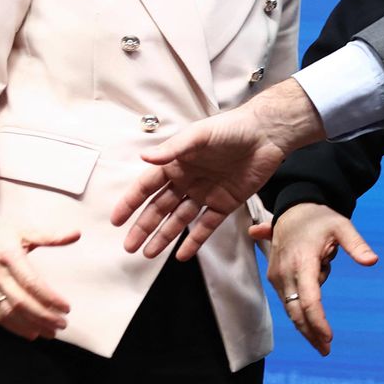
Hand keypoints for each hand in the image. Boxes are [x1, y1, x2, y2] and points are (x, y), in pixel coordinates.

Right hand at [0, 215, 78, 340]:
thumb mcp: (25, 229)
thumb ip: (51, 236)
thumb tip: (77, 234)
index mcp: (10, 256)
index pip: (31, 283)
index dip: (49, 298)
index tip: (66, 307)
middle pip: (20, 302)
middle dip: (43, 316)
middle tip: (62, 324)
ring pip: (8, 312)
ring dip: (30, 325)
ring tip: (51, 332)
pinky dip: (13, 327)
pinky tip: (30, 332)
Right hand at [111, 79, 325, 259]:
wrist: (267, 135)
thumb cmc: (232, 128)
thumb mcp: (199, 135)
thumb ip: (173, 149)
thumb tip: (144, 157)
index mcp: (177, 163)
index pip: (148, 186)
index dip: (131, 203)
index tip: (116, 221)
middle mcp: (188, 180)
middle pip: (160, 207)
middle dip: (144, 226)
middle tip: (129, 246)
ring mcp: (206, 193)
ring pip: (180, 219)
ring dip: (164, 236)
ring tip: (148, 254)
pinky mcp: (226, 203)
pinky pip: (207, 226)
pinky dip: (194, 241)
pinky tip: (181, 255)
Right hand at [249, 204, 376, 355]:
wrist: (292, 210)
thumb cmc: (319, 218)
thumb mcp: (342, 225)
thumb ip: (356, 244)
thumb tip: (372, 261)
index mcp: (302, 260)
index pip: (309, 299)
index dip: (317, 321)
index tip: (328, 337)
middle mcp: (285, 272)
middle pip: (296, 311)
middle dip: (310, 332)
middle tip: (326, 350)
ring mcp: (277, 276)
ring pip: (290, 309)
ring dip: (305, 325)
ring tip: (322, 341)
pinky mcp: (275, 277)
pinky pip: (287, 301)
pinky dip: (299, 314)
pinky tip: (312, 324)